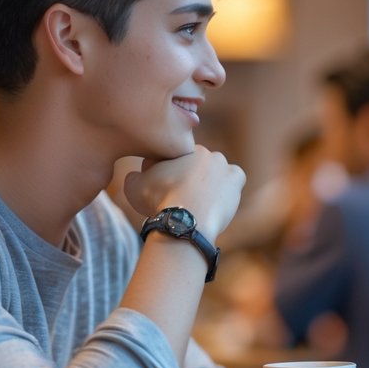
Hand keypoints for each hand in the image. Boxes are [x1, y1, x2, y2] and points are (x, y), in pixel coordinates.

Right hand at [123, 146, 245, 238]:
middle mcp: (204, 151)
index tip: (164, 188)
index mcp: (181, 148)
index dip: (167, 172)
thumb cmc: (158, 201)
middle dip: (189, 176)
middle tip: (182, 196)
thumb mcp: (133, 186)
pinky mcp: (236, 178)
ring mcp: (222, 163)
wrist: (185, 218)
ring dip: (210, 181)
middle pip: (196, 163)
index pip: (174, 157)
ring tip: (201, 200)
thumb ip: (132, 175)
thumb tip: (135, 175)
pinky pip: (235, 177)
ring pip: (216, 169)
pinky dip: (229, 186)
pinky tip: (219, 198)